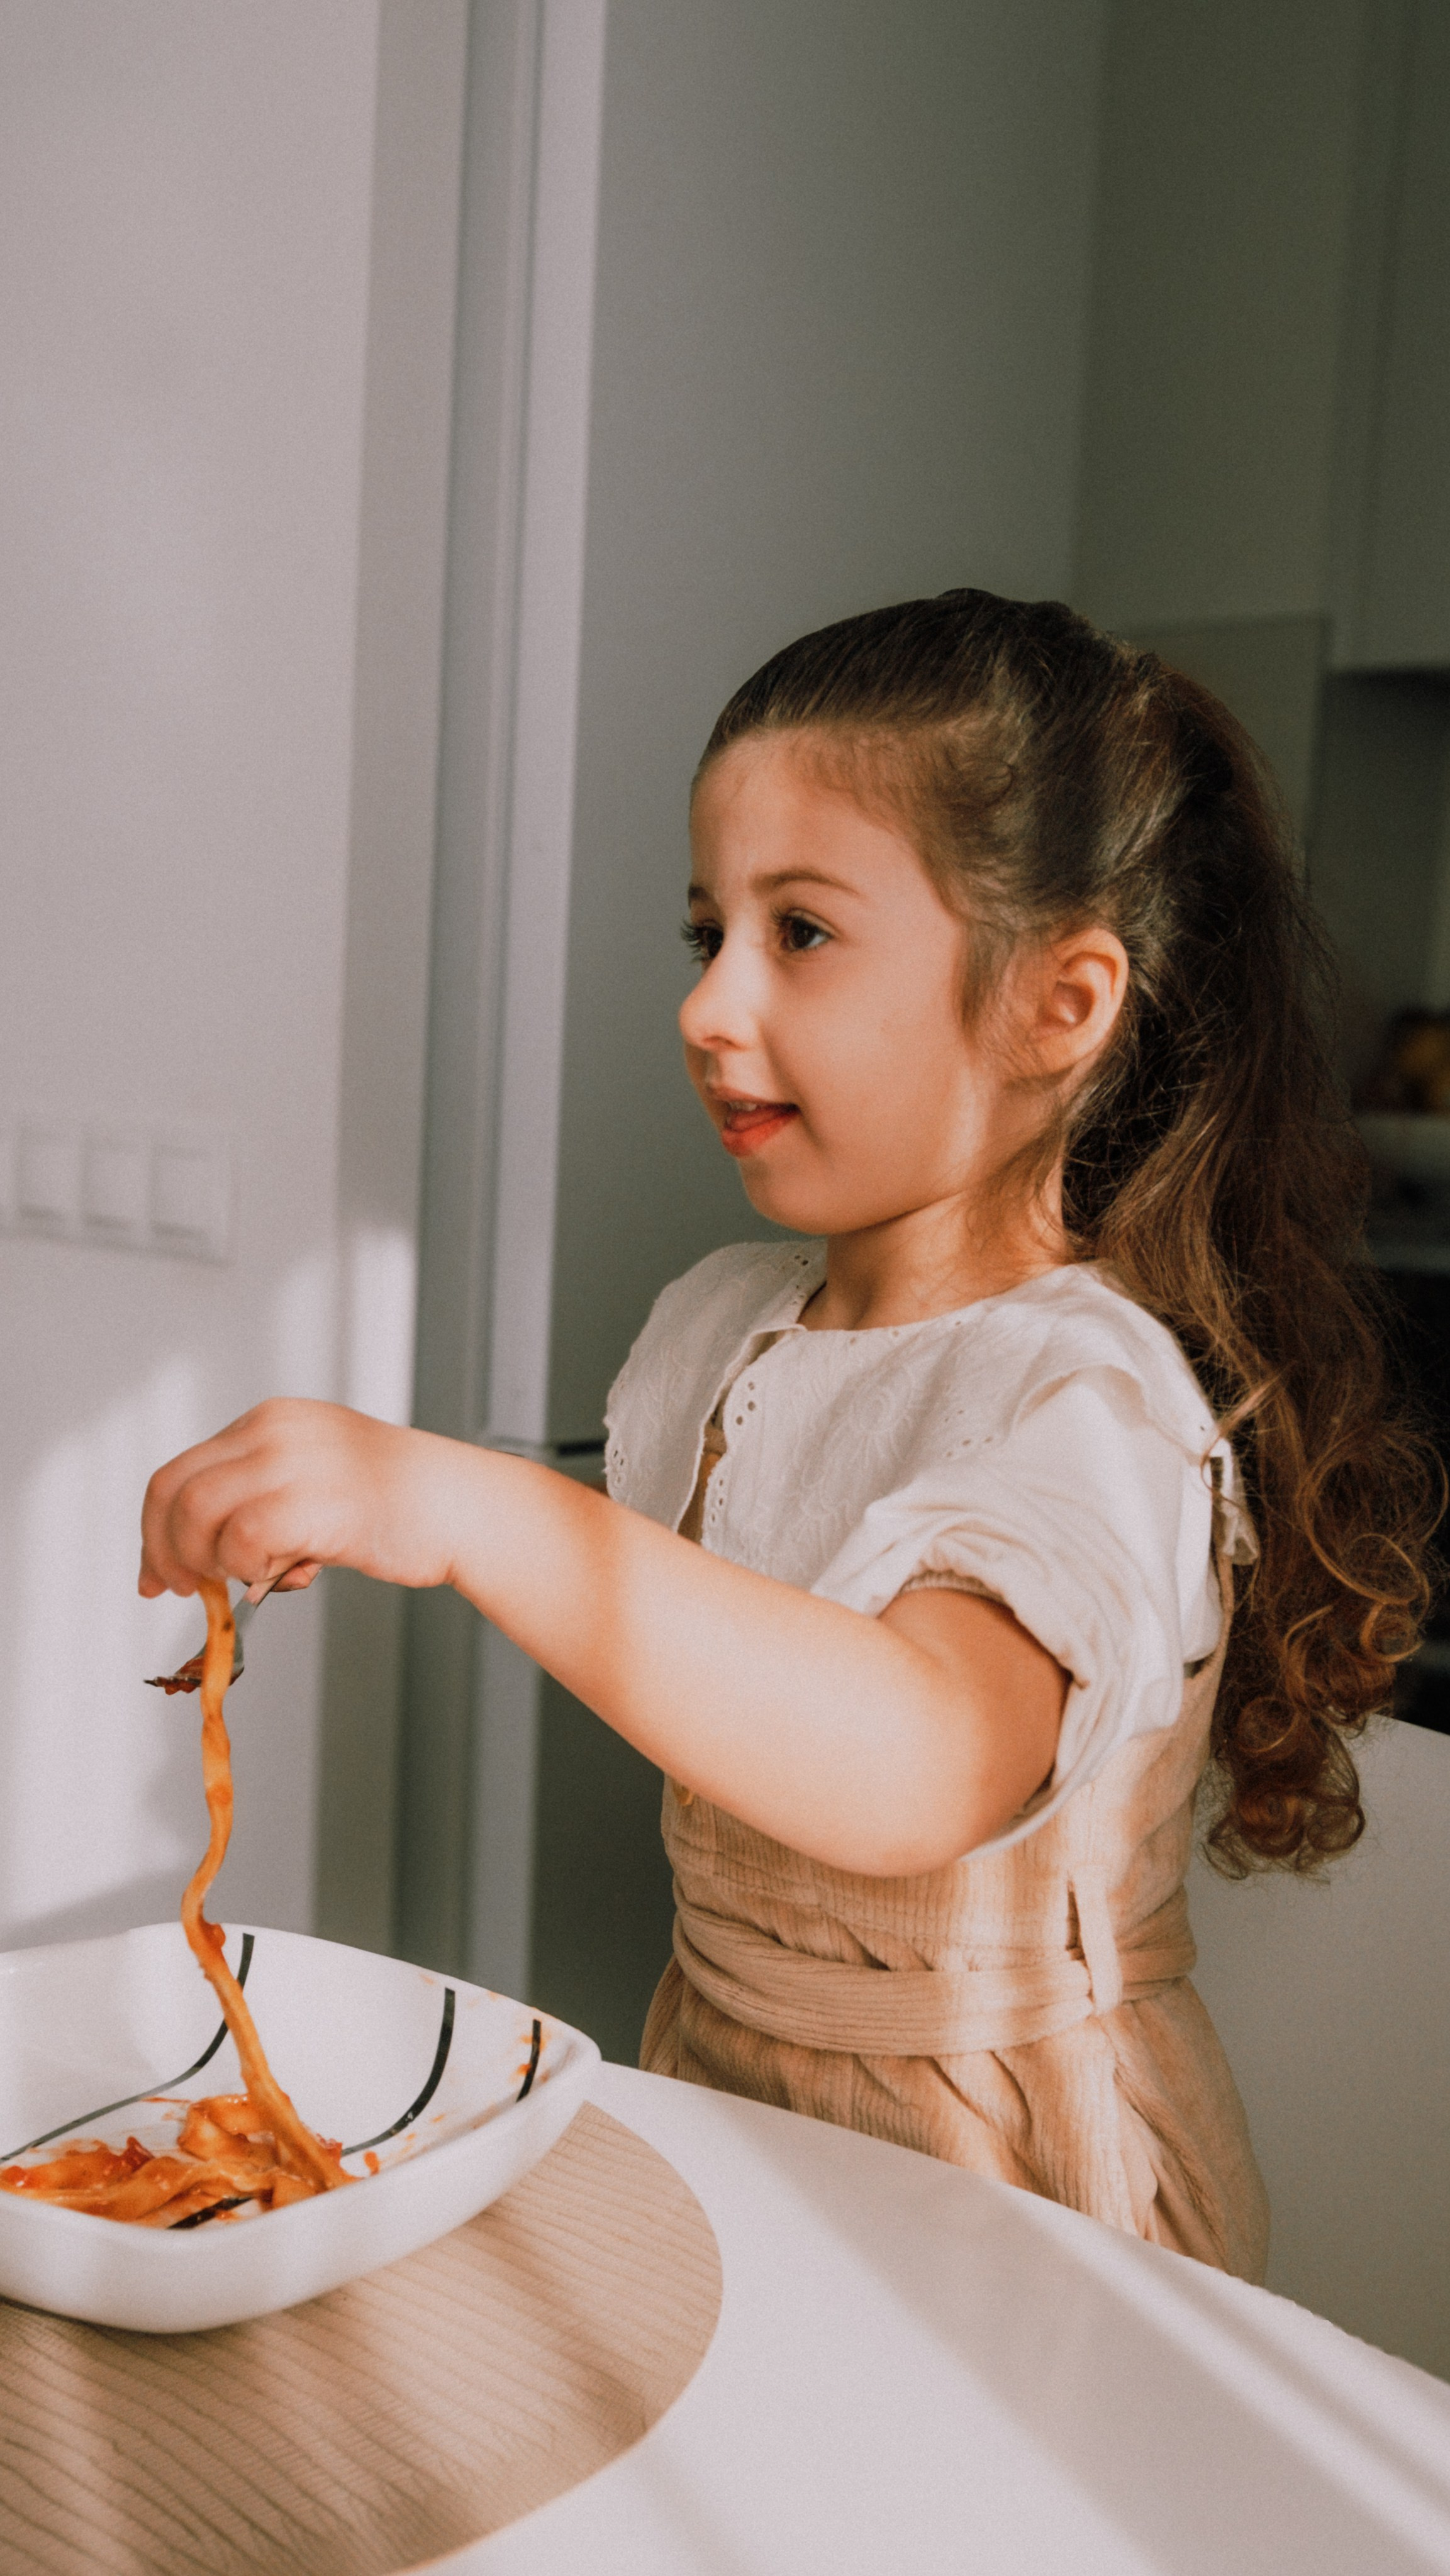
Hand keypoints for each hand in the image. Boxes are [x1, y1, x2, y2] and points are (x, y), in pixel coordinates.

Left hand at [139, 1398, 462, 1599]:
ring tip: (249, 1579)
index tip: (157, 1571)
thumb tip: (205, 1558)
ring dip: (207, 1563)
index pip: (180, 1471)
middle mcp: (272, 1431)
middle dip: (164, 1551)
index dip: (156, 1528)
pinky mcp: (309, 1503)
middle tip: (178, 1589)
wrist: (457, 1505)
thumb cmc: (395, 1501)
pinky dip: (247, 1569)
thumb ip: (260, 1500)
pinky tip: (288, 1574)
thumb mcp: (314, 1475)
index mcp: (270, 1420)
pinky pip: (240, 1543)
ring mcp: (290, 1464)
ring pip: (197, 1515)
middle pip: (173, 1490)